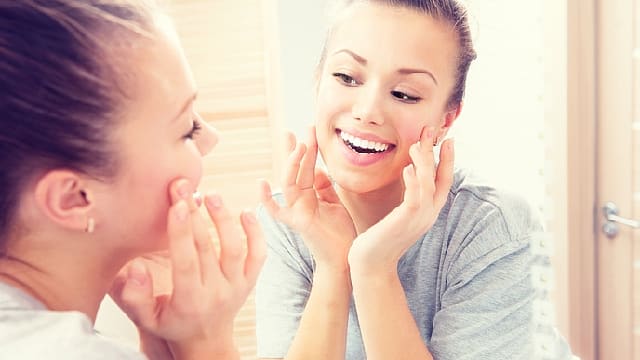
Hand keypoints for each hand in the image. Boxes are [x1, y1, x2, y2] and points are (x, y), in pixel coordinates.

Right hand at [110, 179, 266, 358]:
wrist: (206, 342)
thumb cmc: (170, 324)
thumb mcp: (146, 319)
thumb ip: (135, 296)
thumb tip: (136, 268)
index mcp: (189, 301)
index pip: (186, 261)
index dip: (181, 232)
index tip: (176, 204)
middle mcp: (217, 292)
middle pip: (207, 247)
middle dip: (194, 214)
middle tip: (183, 187)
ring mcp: (237, 286)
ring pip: (234, 247)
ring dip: (223, 219)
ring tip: (211, 195)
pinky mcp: (250, 281)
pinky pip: (258, 255)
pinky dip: (256, 233)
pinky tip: (245, 212)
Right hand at [260, 126, 355, 270]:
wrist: (345, 258)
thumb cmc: (340, 234)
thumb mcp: (334, 204)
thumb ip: (325, 187)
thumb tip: (319, 170)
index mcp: (309, 195)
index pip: (305, 167)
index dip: (305, 149)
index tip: (306, 131)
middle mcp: (299, 201)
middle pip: (295, 170)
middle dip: (298, 149)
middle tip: (302, 128)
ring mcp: (296, 210)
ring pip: (290, 182)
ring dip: (294, 163)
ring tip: (301, 145)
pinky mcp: (297, 222)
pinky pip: (277, 210)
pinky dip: (267, 199)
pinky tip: (262, 183)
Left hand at [348, 128, 453, 273]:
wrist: (371, 265)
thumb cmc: (379, 239)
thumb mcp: (397, 215)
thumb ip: (405, 197)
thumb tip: (407, 177)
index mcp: (427, 212)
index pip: (443, 181)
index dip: (447, 160)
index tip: (446, 139)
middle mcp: (428, 214)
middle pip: (440, 178)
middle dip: (438, 153)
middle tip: (433, 130)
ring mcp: (419, 219)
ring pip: (428, 184)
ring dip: (424, 162)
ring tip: (418, 143)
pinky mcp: (405, 221)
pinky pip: (414, 197)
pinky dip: (413, 181)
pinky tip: (407, 167)